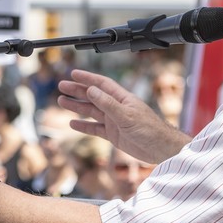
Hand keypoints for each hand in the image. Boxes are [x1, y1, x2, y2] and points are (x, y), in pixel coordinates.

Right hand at [58, 69, 190, 163]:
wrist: (160, 149)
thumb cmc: (150, 129)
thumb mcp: (126, 115)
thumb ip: (107, 103)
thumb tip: (91, 90)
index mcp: (122, 98)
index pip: (102, 84)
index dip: (87, 78)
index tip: (73, 74)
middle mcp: (117, 107)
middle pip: (93, 96)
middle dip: (77, 91)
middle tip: (62, 86)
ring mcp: (114, 121)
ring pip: (91, 111)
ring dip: (77, 107)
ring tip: (62, 101)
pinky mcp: (113, 135)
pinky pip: (95, 128)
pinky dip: (84, 126)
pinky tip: (73, 124)